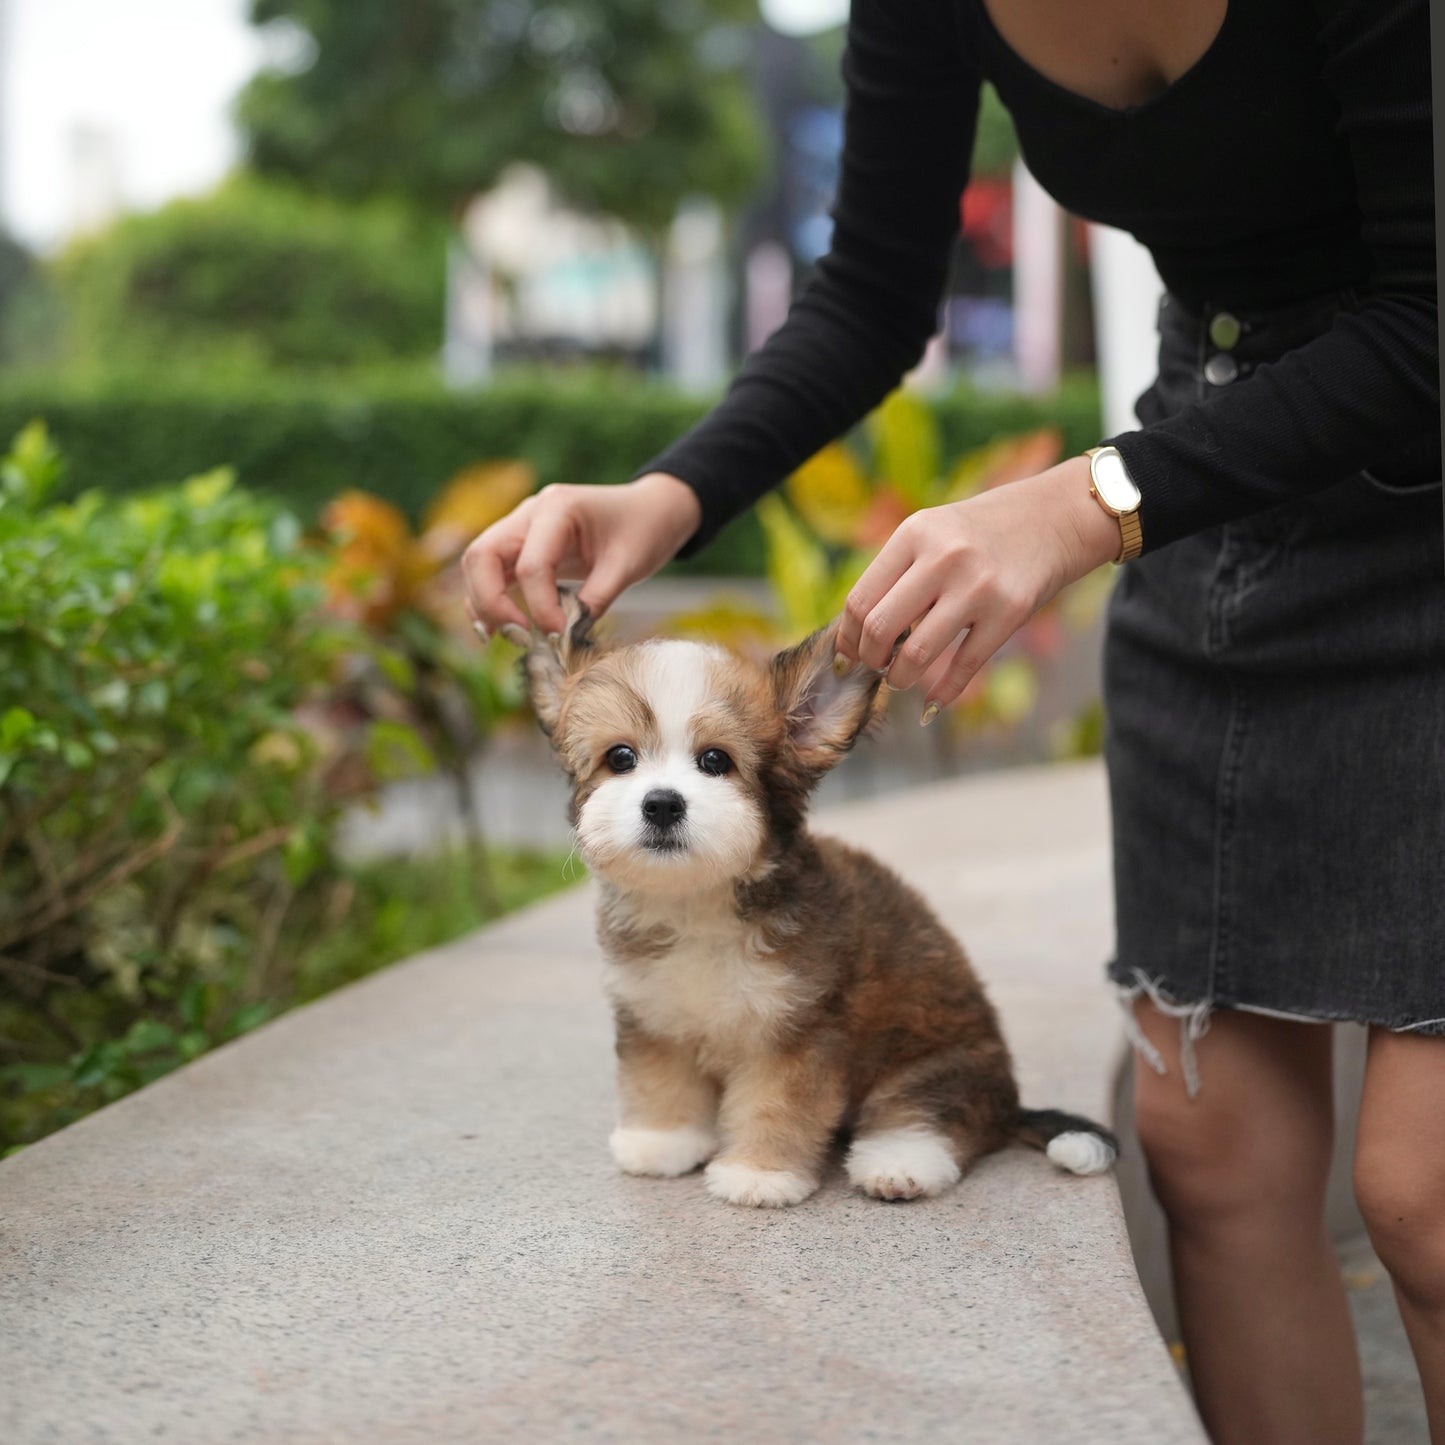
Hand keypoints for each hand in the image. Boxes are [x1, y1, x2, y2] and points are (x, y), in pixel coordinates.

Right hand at [462, 472, 701, 636]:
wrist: (651, 510)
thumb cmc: (644, 529)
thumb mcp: (628, 565)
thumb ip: (595, 600)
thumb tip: (564, 639)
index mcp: (559, 508)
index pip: (530, 564)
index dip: (540, 607)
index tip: (559, 636)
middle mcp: (530, 513)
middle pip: (482, 556)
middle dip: (491, 602)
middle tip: (520, 638)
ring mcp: (521, 527)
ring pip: (478, 564)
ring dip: (485, 603)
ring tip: (510, 638)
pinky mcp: (521, 546)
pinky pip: (491, 573)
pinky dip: (489, 601)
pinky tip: (500, 630)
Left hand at [833, 456, 1120, 719]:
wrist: (1052, 518)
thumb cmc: (978, 534)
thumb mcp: (931, 532)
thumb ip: (894, 573)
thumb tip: (853, 635)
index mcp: (914, 533)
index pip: (860, 600)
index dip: (847, 637)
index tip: (847, 655)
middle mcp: (943, 557)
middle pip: (881, 628)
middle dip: (871, 659)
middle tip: (877, 666)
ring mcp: (978, 585)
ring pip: (917, 654)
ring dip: (900, 678)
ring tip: (900, 678)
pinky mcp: (1009, 612)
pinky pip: (964, 666)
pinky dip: (943, 693)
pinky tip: (932, 703)